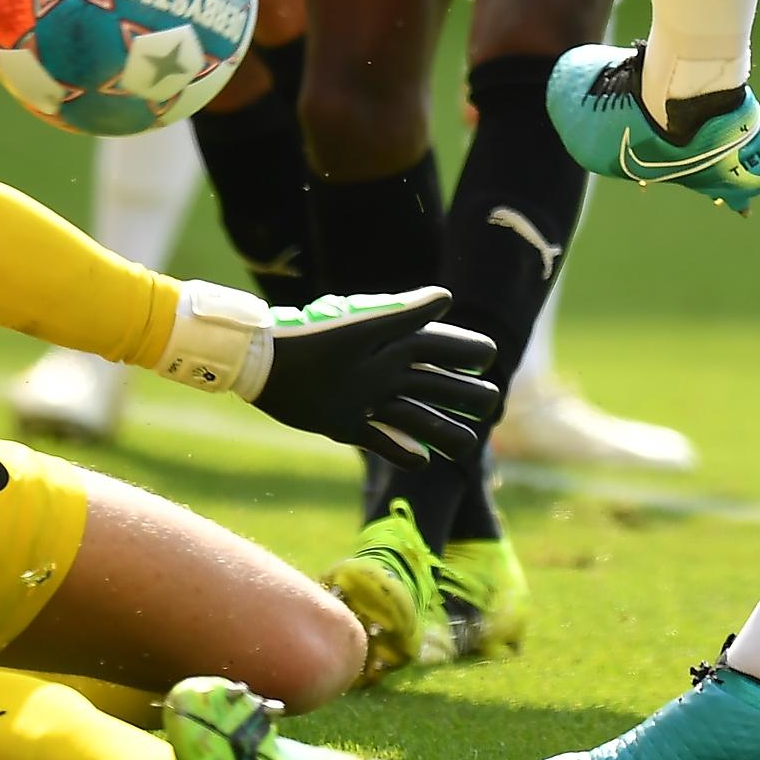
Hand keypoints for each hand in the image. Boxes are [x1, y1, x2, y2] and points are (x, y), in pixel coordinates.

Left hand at [251, 289, 499, 467]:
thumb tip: (448, 296)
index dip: (463, 348)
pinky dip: (400, 451)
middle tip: (493, 402)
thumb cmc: (316, 340)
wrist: (266, 364)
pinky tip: (423, 462)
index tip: (492, 354)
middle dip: (463, 393)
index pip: (437, 345)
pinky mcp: (344, 423)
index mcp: (389, 345)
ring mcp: (365, 399)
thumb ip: (406, 313)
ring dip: (442, 429)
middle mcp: (382, 372)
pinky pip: (379, 439)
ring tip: (470, 446)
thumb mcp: (365, 326)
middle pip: (433, 384)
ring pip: (414, 416)